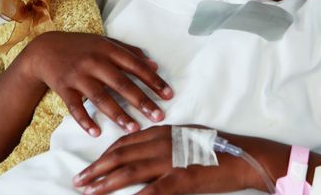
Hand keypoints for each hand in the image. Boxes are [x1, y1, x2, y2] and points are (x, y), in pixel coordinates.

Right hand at [22, 32, 173, 135]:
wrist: (44, 49)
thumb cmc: (81, 47)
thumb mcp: (105, 43)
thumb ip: (130, 52)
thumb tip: (155, 64)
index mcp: (108, 50)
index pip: (136, 66)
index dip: (153, 81)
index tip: (168, 95)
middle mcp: (94, 62)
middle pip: (122, 84)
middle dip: (142, 101)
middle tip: (158, 116)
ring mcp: (78, 76)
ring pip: (101, 98)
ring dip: (119, 114)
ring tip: (134, 128)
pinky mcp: (63, 88)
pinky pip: (75, 107)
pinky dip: (85, 120)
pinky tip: (97, 132)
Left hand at [72, 125, 291, 194]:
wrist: (241, 156)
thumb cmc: (216, 147)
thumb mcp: (186, 137)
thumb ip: (163, 141)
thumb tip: (143, 151)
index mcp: (163, 131)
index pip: (125, 142)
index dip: (104, 155)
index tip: (91, 166)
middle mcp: (162, 142)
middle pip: (120, 155)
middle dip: (96, 169)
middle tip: (79, 180)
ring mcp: (170, 160)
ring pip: (128, 171)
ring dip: (105, 182)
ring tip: (88, 190)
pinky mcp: (181, 178)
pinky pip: (152, 190)